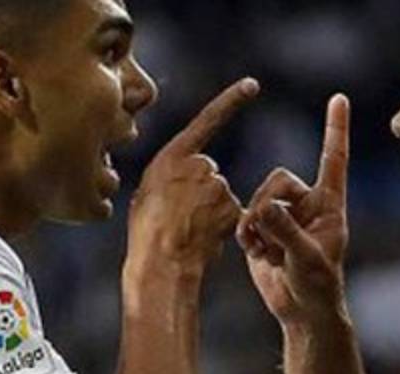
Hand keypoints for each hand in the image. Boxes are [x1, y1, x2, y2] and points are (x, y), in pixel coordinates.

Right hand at [128, 78, 259, 270]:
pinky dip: (223, 227)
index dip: (231, 101)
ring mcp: (215, 184)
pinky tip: (205, 237)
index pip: (207, 121)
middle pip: (210, 173)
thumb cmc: (148, 234)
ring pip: (221, 195)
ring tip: (190, 231)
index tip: (252, 85)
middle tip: (183, 219)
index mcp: (171, 157)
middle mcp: (196, 165)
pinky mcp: (230, 205)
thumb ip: (168, 177)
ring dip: (211, 213)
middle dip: (202, 194)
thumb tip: (181, 177)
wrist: (160, 262)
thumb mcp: (147, 195)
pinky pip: (233, 214)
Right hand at [237, 94, 349, 323]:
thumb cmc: (318, 286)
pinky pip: (246, 219)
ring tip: (267, 253)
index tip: (339, 98)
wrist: (302, 310)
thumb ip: (286, 231)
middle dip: (268, 206)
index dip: (335, 128)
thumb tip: (265, 208)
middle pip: (278, 180)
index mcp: (329, 204)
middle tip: (270, 240)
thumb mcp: (306, 259)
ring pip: (259, 199)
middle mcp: (307, 204)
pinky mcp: (263, 230)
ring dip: (256, 226)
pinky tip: (257, 255)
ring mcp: (284, 216)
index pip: (333, 159)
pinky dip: (247, 236)